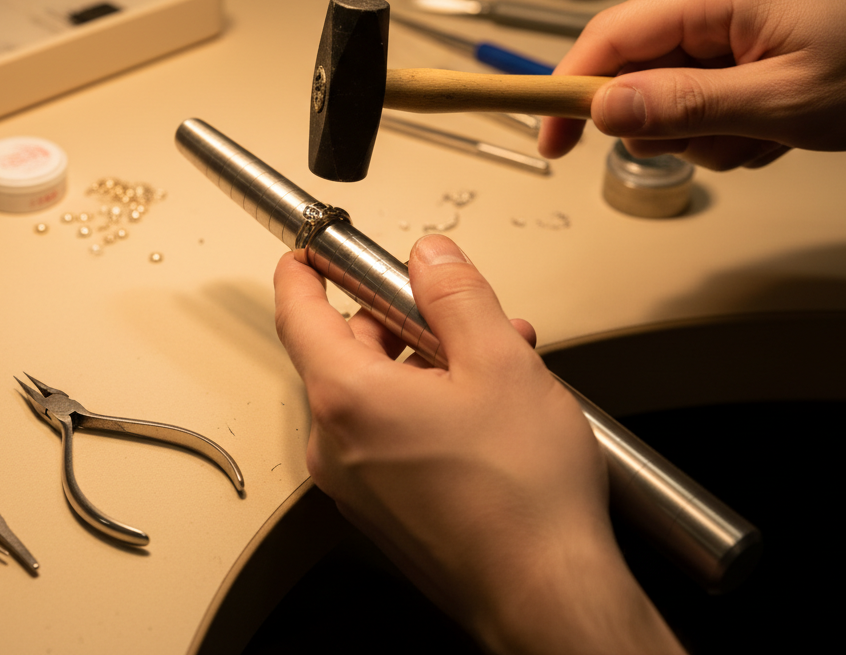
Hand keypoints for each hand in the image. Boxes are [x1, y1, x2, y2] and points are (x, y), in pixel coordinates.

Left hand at [273, 234, 682, 654]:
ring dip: (426, 366)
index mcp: (347, 398)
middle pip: (344, 353)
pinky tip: (485, 410)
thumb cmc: (524, 497)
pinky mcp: (384, 511)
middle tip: (453, 308)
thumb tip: (430, 257)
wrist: (548, 594)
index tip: (307, 251)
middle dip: (401, 321)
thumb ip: (456, 294)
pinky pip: (388, 439)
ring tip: (495, 360)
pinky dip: (425, 411)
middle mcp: (336, 445)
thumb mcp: (500, 361)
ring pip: (375, 397)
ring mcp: (356, 484)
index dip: (303, 271)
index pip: (297, 313)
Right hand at [541, 0, 845, 169]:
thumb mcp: (784, 100)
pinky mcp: (757, 36)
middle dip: (670, 125)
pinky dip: (737, 123)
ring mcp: (738, 16)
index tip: (551, 140)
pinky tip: (781, 126)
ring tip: (770, 133)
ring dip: (712, 132)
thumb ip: (688, 106)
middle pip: (641, 72)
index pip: (609, 40)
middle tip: (725, 140)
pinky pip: (713, 92)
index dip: (570, 92)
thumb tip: (608, 109)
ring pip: (677, 93)